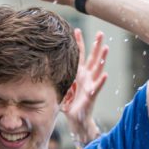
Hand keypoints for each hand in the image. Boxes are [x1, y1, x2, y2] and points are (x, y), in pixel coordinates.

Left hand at [62, 29, 107, 146]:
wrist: (75, 119)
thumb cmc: (68, 103)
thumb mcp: (60, 87)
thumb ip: (55, 77)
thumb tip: (42, 67)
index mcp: (79, 73)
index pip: (80, 54)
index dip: (79, 42)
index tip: (76, 29)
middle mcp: (86, 76)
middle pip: (93, 57)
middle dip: (97, 45)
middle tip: (100, 33)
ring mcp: (91, 84)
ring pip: (98, 69)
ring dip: (102, 59)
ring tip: (106, 48)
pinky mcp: (92, 95)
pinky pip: (97, 87)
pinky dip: (101, 81)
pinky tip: (105, 74)